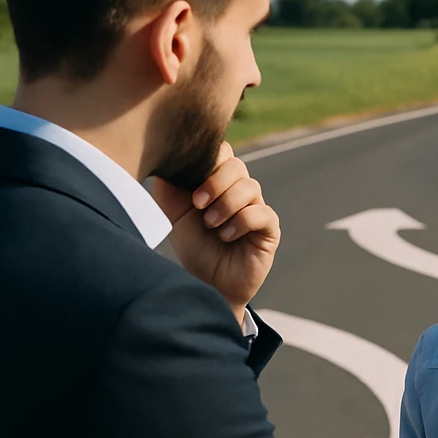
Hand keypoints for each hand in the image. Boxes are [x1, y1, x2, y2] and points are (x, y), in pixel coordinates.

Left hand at [152, 143, 279, 319]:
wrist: (208, 284)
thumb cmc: (194, 248)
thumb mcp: (174, 214)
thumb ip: (169, 186)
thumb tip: (167, 159)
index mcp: (217, 182)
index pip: (220, 153)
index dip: (206, 161)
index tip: (188, 187)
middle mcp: (239, 191)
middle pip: (236, 165)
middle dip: (215, 183)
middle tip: (198, 205)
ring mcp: (256, 208)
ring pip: (250, 187)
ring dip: (226, 205)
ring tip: (211, 225)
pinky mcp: (269, 228)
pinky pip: (262, 213)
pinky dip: (241, 222)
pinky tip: (227, 236)